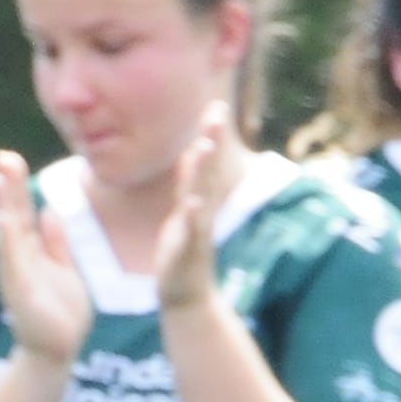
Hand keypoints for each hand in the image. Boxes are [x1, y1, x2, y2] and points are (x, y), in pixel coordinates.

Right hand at [0, 149, 94, 368]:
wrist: (56, 351)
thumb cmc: (60, 314)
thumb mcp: (63, 269)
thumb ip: (56, 243)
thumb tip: (50, 211)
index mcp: (30, 251)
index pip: (21, 211)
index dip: (15, 186)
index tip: (8, 160)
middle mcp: (19, 257)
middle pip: (12, 213)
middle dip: (8, 186)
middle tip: (1, 156)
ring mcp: (17, 272)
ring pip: (9, 231)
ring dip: (3, 204)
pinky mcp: (19, 289)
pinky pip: (14, 260)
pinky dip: (9, 239)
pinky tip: (5, 219)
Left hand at [150, 109, 243, 312]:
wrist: (187, 296)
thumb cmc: (184, 252)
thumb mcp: (185, 213)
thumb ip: (190, 184)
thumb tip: (195, 154)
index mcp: (196, 201)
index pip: (204, 163)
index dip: (210, 135)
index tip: (215, 105)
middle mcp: (199, 211)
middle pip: (206, 172)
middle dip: (212, 141)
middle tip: (217, 112)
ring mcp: (195, 230)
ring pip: (199, 196)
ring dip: (202, 172)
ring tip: (205, 145)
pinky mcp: (187, 251)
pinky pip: (190, 232)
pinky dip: (192, 216)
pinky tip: (193, 202)